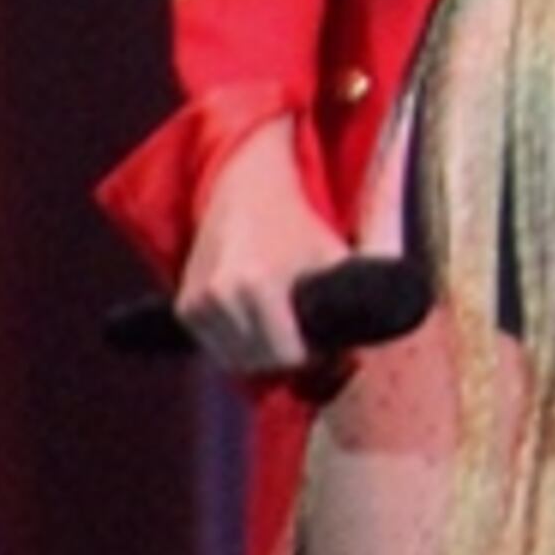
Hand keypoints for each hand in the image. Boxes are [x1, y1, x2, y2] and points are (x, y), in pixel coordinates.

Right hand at [171, 117, 352, 376]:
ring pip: (234, 362)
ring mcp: (196, 304)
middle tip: (309, 343)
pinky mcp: (184, 307)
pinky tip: (259, 327)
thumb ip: (354, 298)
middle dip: (288, 360)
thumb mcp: (333, 255)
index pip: (286, 356)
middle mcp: (220, 297)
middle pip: (259, 363)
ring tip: (286, 333)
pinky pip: (214, 348)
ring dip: (261, 357)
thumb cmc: (296, 224)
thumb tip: (370, 339)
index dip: (313, 356)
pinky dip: (238, 347)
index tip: (326, 344)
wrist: (246, 190)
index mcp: (257, 286)